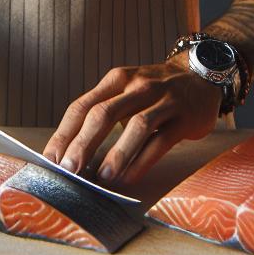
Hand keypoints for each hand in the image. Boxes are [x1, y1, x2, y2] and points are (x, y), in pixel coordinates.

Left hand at [44, 58, 220, 184]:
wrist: (202, 76)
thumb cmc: (156, 91)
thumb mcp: (126, 90)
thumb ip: (103, 112)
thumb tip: (72, 151)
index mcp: (117, 80)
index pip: (82, 106)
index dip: (64, 133)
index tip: (51, 159)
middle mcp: (138, 87)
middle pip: (104, 114)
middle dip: (83, 144)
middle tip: (69, 170)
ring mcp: (163, 101)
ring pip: (136, 126)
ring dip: (116, 154)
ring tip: (101, 178)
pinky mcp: (184, 117)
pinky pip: (161, 141)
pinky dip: (143, 161)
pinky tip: (129, 178)